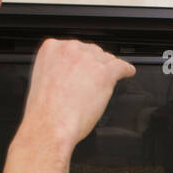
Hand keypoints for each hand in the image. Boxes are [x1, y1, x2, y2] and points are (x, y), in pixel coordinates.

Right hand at [22, 38, 136, 146]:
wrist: (51, 125)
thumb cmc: (46, 110)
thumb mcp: (44, 78)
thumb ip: (58, 68)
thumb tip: (73, 71)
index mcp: (51, 48)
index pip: (75, 47)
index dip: (83, 60)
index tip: (85, 67)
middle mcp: (70, 49)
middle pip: (93, 52)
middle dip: (94, 66)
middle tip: (92, 82)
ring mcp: (88, 59)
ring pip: (106, 59)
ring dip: (108, 70)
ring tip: (106, 83)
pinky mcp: (104, 73)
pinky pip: (121, 67)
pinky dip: (126, 70)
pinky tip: (128, 73)